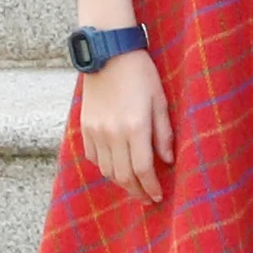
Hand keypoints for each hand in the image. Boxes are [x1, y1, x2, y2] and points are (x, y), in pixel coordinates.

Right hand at [73, 48, 170, 202]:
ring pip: (106, 170)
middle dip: (136, 191)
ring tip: (134, 186)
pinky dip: (105, 167)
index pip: (142, 169)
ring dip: (121, 182)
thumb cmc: (141, 74)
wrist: (108, 54)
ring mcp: (95, 131)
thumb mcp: (160, 101)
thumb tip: (167, 161)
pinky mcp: (85, 127)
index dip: (150, 187)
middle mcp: (112, 133)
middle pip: (122, 175)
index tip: (158, 197)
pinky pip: (93, 157)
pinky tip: (116, 167)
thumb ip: (164, 134)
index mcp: (135, 127)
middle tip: (147, 198)